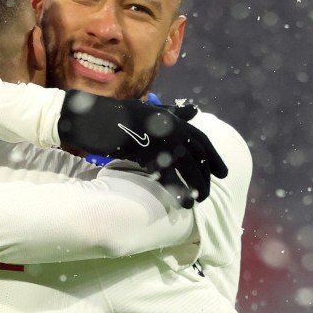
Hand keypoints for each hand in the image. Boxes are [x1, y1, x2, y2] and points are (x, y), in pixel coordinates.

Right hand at [57, 92, 227, 208]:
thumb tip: (195, 111)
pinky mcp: (145, 153)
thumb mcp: (148, 110)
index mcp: (171, 118)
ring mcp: (158, 140)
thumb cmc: (116, 115)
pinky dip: (177, 190)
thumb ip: (172, 112)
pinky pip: (166, 175)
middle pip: (196, 155)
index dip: (213, 157)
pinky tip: (182, 203)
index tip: (222, 174)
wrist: (90, 117)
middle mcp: (170, 127)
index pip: (201, 139)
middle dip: (205, 175)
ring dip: (195, 185)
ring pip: (186, 166)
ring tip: (198, 202)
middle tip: (208, 194)